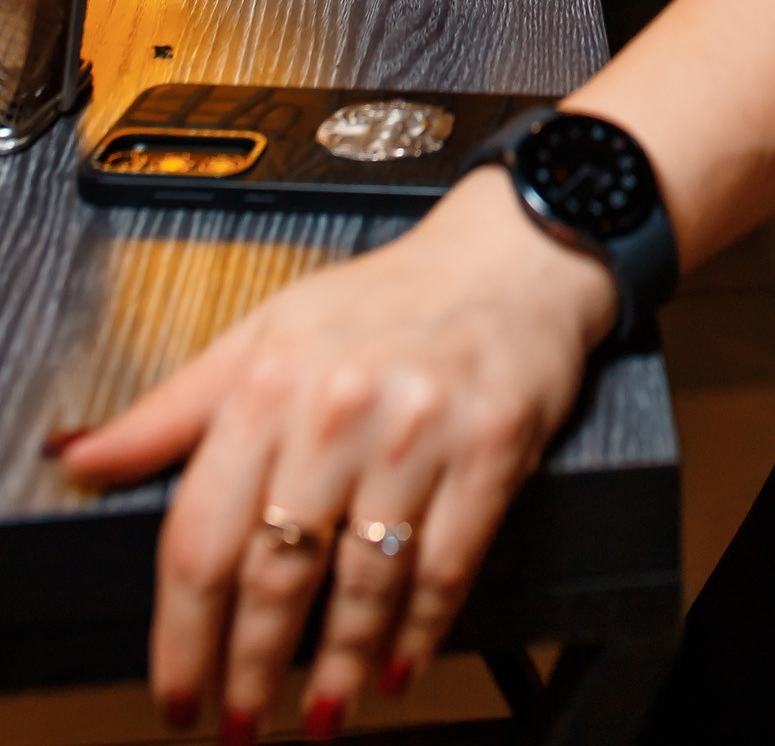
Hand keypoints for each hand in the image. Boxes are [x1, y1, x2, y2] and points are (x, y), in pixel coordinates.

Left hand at [57, 168, 616, 737]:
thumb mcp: (267, 334)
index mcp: (271, 380)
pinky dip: (417, 631)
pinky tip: (396, 665)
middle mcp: (339, 406)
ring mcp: (418, 431)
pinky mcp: (491, 448)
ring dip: (338, 667)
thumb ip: (173, 407)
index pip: (201, 537)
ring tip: (319, 712)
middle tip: (243, 718)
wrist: (513, 253)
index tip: (179, 691)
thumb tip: (83, 459)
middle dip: (252, 667)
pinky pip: (444, 568)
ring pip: (363, 585)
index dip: (183, 634)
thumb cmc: (386, 298)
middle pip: (275, 575)